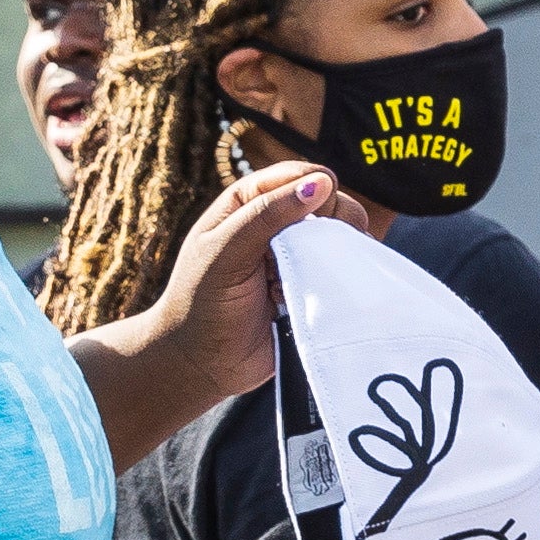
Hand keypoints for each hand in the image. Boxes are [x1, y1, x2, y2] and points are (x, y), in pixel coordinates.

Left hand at [125, 162, 392, 405]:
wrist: (201, 364)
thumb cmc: (201, 303)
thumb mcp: (227, 252)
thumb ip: (268, 214)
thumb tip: (321, 184)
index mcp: (247, 203)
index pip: (297, 176)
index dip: (316, 188)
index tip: (320, 214)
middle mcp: (273, 224)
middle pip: (327, 203)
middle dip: (331, 223)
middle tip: (317, 252)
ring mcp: (293, 256)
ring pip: (337, 237)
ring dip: (333, 255)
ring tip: (308, 278)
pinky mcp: (308, 286)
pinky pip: (338, 271)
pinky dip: (335, 279)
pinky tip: (311, 295)